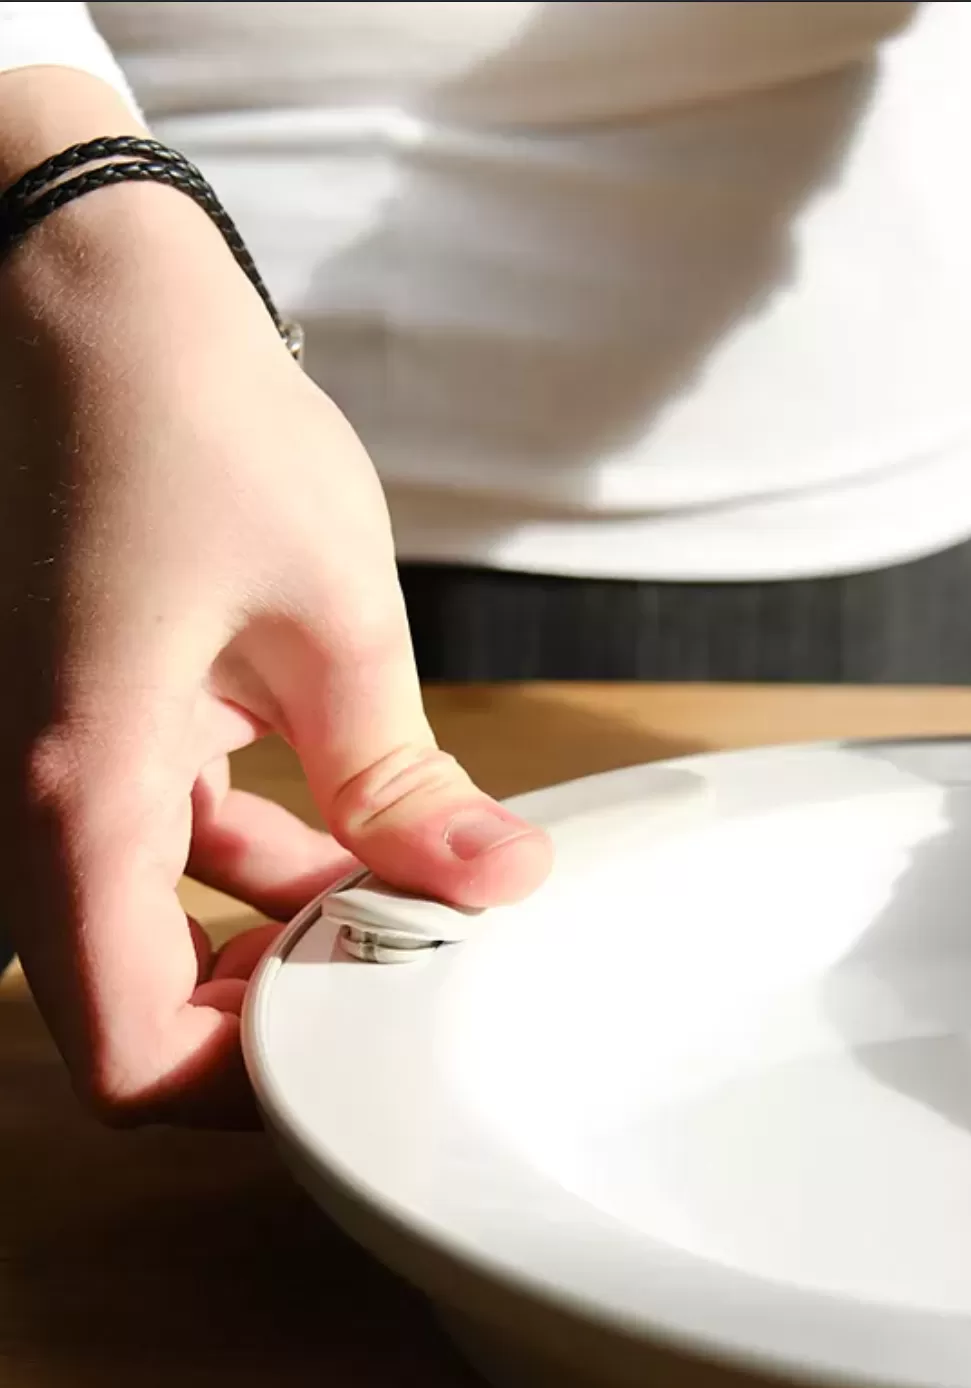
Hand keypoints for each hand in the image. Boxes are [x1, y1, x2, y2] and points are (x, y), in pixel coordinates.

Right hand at [0, 167, 550, 1125]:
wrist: (75, 284)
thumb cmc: (181, 418)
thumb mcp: (334, 620)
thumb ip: (403, 780)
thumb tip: (493, 881)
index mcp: (75, 794)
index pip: (126, 1054)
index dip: (245, 1089)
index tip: (366, 1044)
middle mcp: (32, 799)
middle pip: (137, 1004)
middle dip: (277, 1009)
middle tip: (408, 971)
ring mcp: (48, 763)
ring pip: (155, 927)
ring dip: (279, 933)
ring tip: (413, 896)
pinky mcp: (80, 723)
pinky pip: (158, 844)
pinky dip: (252, 862)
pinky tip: (357, 828)